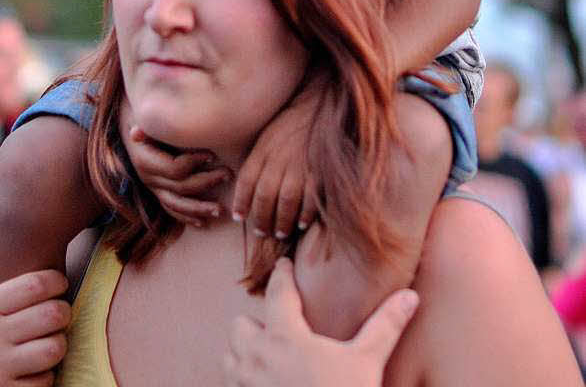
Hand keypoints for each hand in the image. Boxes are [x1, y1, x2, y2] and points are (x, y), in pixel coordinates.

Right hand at [119, 98, 230, 226]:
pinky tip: (204, 223)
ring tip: (219, 210)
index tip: (212, 154)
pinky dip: (188, 218)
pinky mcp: (159, 194)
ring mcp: (154, 189)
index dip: (194, 162)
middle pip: (181, 187)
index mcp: (146, 162)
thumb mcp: (145, 120)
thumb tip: (135, 132)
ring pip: (177, 206)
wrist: (131, 129)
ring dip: (199, 209)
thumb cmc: (145, 121)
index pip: (174, 169)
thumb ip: (147, 126)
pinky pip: (173, 211)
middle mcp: (149, 179)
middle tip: (227, 174)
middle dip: (206, 182)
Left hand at [224, 257, 417, 386]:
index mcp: (285, 337)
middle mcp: (257, 357)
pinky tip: (263, 385)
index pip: (278, 292)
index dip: (282, 275)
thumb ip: (385, 326)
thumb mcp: (366, 364)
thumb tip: (410, 296)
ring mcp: (244, 385)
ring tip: (266, 359)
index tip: (284, 265)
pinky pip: (229, 385)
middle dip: (255, 325)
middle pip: (240, 325)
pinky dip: (240, 381)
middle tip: (276, 331)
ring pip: (229, 356)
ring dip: (242, 354)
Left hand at [232, 77, 323, 238]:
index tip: (239, 216)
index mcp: (263, 150)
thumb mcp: (266, 137)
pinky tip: (300, 224)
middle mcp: (278, 160)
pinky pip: (310, 198)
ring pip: (285, 202)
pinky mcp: (319, 171)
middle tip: (261, 231)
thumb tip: (247, 185)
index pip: (246, 181)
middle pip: (265, 196)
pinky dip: (304, 214)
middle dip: (261, 218)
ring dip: (281, 222)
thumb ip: (257, 160)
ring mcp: (299, 166)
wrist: (317, 108)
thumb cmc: (289, 125)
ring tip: (279, 233)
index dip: (241, 202)